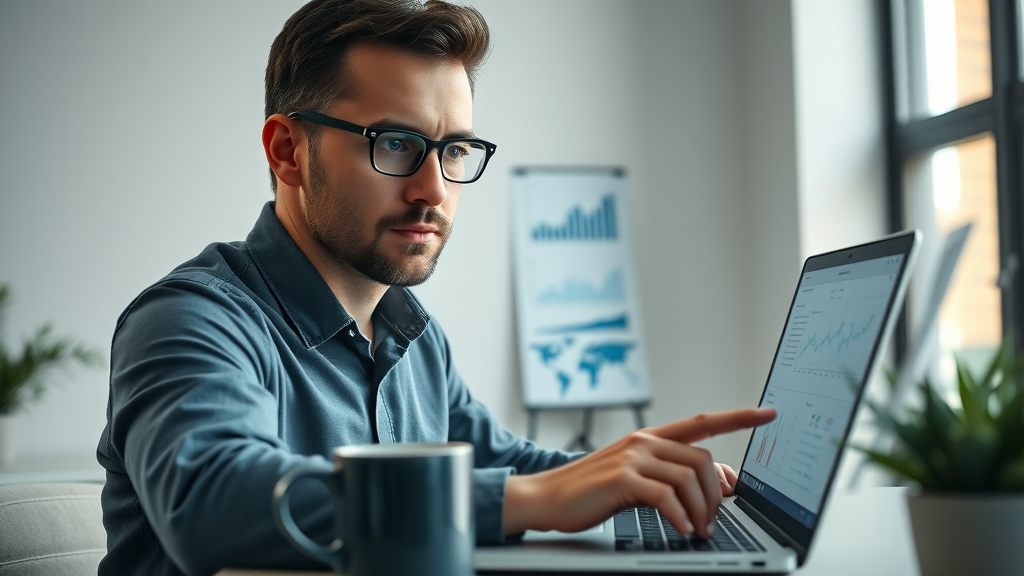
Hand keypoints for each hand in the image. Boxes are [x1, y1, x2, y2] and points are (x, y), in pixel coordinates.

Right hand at [503, 408, 774, 538]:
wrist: (546, 498)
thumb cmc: (591, 491)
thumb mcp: (635, 478)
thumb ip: (670, 475)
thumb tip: (718, 486)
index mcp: (650, 438)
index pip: (703, 422)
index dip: (739, 417)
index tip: (769, 414)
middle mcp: (644, 441)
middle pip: (703, 460)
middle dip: (716, 494)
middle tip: (713, 520)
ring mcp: (632, 457)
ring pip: (689, 478)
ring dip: (701, 510)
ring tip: (697, 529)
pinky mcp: (621, 478)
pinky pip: (666, 496)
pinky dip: (679, 516)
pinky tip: (681, 529)